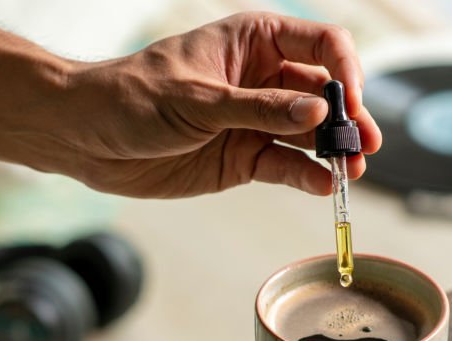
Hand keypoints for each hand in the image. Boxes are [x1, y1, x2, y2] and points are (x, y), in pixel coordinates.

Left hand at [38, 13, 380, 197]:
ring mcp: (255, 122)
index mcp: (254, 42)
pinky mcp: (243, 159)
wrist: (86, 137)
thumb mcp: (197, 100)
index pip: (321, 45)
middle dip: (348, 118)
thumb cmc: (131, 97)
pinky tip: (321, 186)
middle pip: (325, 93)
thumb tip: (317, 112)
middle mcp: (263, 80)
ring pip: (310, 135)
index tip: (351, 103)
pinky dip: (305, 177)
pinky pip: (285, 167)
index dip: (345, 72)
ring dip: (333, 152)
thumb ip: (260, 109)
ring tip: (351, 173)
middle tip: (365, 147)